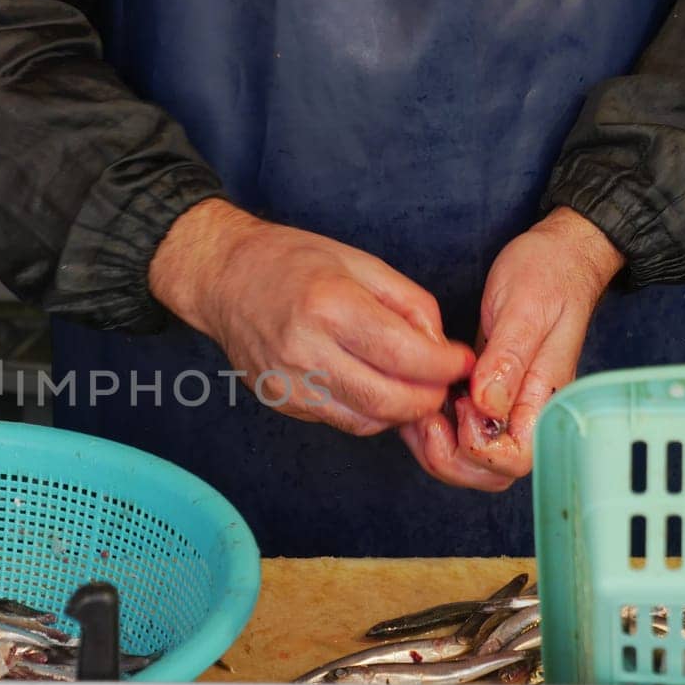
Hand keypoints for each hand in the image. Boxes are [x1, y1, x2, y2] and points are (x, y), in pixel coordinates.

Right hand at [149, 198, 474, 435]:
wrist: (224, 279)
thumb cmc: (293, 263)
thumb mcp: (362, 263)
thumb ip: (410, 305)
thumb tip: (441, 349)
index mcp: (329, 305)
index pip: (404, 356)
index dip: (445, 367)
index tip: (460, 361)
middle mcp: (304, 349)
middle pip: (389, 400)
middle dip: (429, 398)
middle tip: (442, 382)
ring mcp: (288, 382)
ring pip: (367, 421)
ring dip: (400, 410)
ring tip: (410, 384)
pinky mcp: (282, 402)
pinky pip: (341, 420)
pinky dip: (368, 411)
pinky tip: (372, 385)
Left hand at [400, 207, 624, 489]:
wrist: (558, 255)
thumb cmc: (548, 274)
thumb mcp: (525, 308)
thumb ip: (508, 358)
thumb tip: (487, 405)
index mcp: (545, 397)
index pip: (517, 458)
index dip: (479, 448)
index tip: (461, 407)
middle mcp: (527, 410)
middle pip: (492, 473)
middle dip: (452, 460)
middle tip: (427, 417)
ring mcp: (507, 406)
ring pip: (473, 461)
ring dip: (439, 449)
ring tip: (419, 410)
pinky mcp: (487, 396)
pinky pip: (463, 434)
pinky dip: (437, 430)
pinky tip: (420, 403)